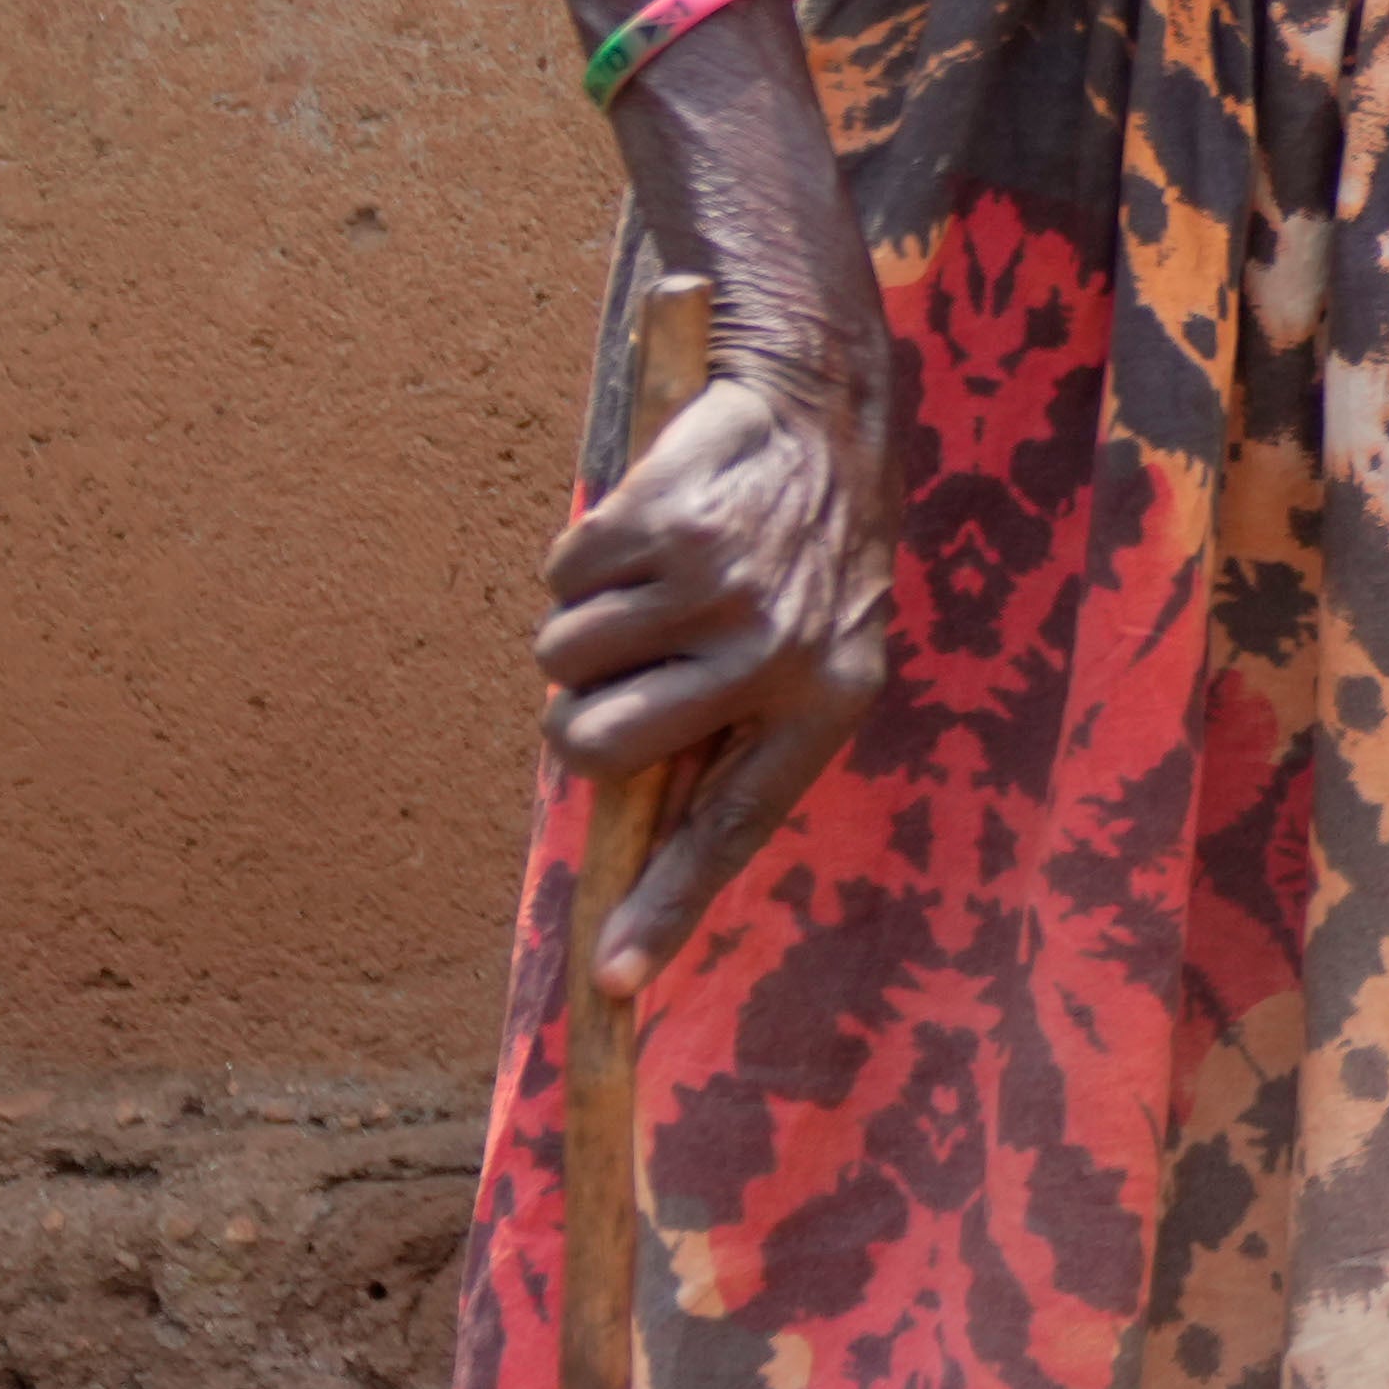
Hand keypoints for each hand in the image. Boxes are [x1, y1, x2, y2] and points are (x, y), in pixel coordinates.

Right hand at [538, 352, 891, 982]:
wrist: (823, 409)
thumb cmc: (808, 548)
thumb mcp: (816, 645)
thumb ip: (738, 728)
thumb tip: (632, 820)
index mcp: (826, 703)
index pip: (730, 828)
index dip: (666, 905)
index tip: (612, 979)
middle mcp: (776, 656)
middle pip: (597, 749)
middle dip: (582, 715)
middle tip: (629, 664)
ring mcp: (721, 590)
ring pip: (563, 660)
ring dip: (587, 622)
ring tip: (663, 578)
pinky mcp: (667, 526)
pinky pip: (562, 577)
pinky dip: (585, 555)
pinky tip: (653, 525)